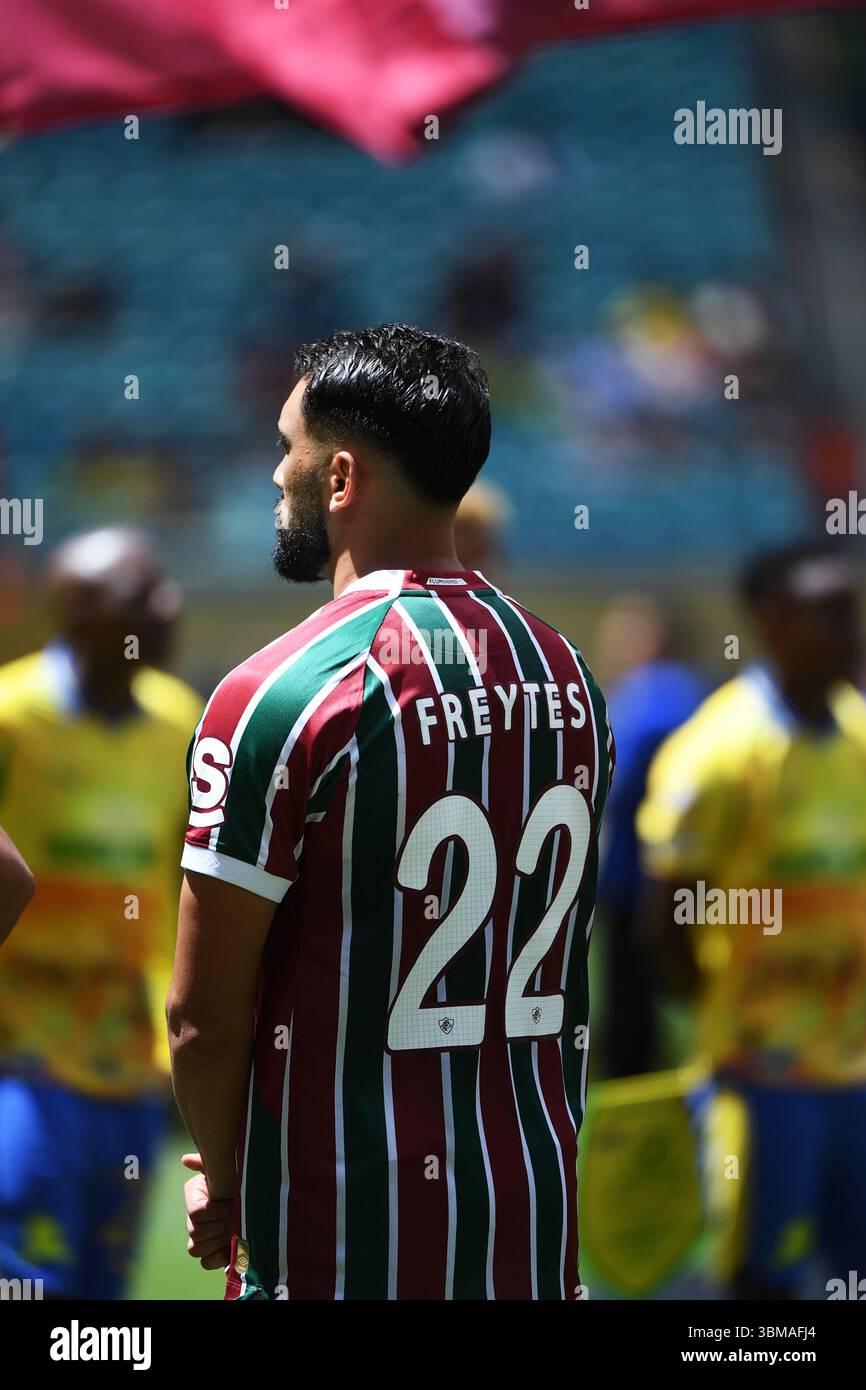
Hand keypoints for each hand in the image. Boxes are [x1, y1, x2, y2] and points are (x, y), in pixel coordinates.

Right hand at [182, 1152, 234, 1270]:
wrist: (253, 1197)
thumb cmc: (238, 1178)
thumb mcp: (227, 1166)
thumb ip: (207, 1163)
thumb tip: (185, 1159)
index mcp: (194, 1196)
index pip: (196, 1213)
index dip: (215, 1212)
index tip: (231, 1204)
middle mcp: (192, 1218)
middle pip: (195, 1233)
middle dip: (219, 1227)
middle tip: (235, 1219)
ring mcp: (200, 1237)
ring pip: (195, 1249)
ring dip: (217, 1242)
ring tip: (234, 1232)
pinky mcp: (211, 1253)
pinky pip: (205, 1262)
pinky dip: (218, 1258)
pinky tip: (232, 1247)